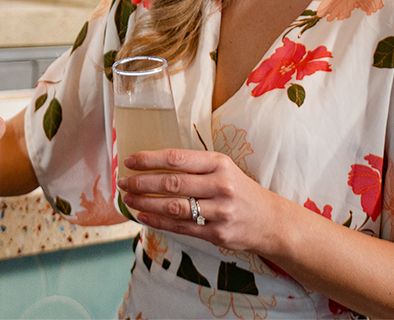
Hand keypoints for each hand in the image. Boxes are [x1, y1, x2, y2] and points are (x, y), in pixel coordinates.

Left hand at [117, 148, 284, 252]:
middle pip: (171, 183)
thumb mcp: (223, 169)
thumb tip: (153, 164)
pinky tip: (143, 216)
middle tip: (122, 182)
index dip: (149, 159)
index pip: (176, 158)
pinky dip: (158, 221)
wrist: (271, 221)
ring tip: (128, 199)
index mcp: (219, 163)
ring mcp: (219, 211)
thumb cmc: (240, 190)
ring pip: (173, 207)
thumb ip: (193, 166)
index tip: (129, 160)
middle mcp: (220, 186)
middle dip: (141, 182)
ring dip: (145, 203)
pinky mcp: (217, 234)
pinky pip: (180, 227)